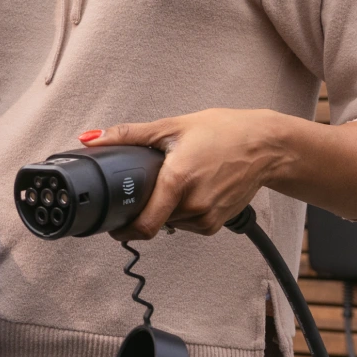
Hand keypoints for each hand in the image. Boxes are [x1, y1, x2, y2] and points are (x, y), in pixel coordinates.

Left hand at [83, 109, 287, 239]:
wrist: (264, 146)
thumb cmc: (222, 132)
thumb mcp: (171, 127)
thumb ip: (128, 135)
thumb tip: (92, 138)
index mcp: (177, 181)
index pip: (143, 225)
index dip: (123, 229)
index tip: (113, 223)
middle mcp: (193, 206)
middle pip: (154, 222)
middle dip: (145, 208)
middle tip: (149, 187)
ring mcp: (207, 218)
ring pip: (170, 224)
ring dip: (165, 209)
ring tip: (178, 181)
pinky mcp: (217, 224)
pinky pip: (188, 224)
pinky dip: (183, 211)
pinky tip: (193, 189)